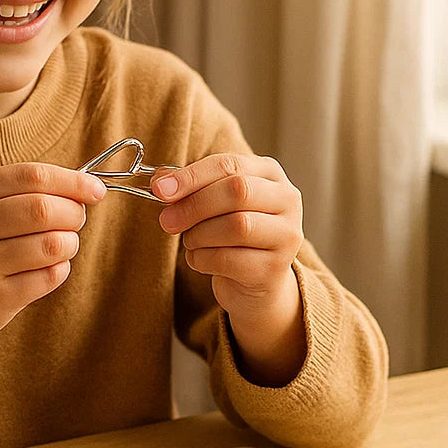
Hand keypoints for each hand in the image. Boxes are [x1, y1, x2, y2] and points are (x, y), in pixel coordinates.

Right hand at [0, 163, 105, 403]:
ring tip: (63, 245)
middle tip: (76, 220)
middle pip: (43, 209)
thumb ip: (20, 193)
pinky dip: (59, 270)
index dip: (71, 180)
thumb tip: (85, 187)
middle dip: (73, 213)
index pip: (30, 175)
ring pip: (51, 244)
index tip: (95, 190)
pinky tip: (49, 268)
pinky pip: (48, 277)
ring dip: (69, 243)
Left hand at [152, 154, 306, 385]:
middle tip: (167, 221)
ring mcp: (286, 235)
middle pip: (237, 191)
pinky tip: (200, 260)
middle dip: (194, 206)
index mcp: (270, 173)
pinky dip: (203, 259)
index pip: (230, 165)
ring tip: (191, 242)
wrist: (256, 283)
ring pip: (236, 226)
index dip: (192, 176)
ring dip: (199, 235)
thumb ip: (188, 188)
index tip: (160, 189)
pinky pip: (229, 259)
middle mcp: (286, 200)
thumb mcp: (212, 205)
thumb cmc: (231, 236)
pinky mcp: (275, 269)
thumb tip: (160, 180)